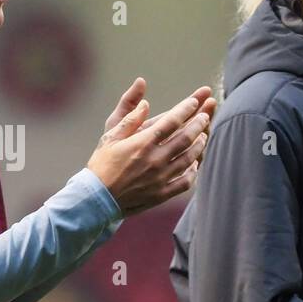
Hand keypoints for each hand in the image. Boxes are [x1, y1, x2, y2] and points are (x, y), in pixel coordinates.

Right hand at [86, 88, 215, 215]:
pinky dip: (194, 171)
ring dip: (199, 145)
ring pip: (189, 158)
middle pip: (186, 138)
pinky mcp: (161, 194)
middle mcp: (155, 160)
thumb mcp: (110, 138)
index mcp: (142, 143)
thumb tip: (146, 104)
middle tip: (206, 115)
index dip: (186, 109)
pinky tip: (195, 164)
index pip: (171, 121)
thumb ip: (130, 120)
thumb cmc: (101, 166)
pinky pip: (185, 182)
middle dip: (199, 124)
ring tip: (203, 136)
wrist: (96, 199)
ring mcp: (160, 178)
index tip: (194, 102)